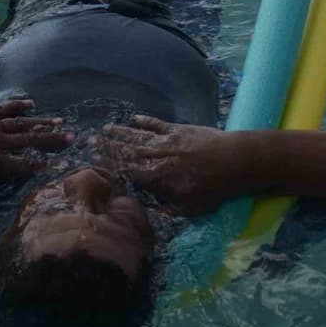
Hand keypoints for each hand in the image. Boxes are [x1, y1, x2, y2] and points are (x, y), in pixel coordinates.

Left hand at [0, 100, 69, 201]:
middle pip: (28, 142)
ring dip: (40, 123)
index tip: (60, 166)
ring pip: (19, 125)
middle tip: (71, 139)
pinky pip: (1, 109)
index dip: (41, 166)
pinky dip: (17, 106)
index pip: (22, 167)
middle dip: (50, 141)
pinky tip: (31, 104)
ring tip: (59, 122)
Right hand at [91, 115, 239, 215]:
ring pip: (139, 136)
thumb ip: (168, 208)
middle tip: (91, 140)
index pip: (128, 170)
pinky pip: (158, 124)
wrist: (234, 160)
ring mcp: (167, 140)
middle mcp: (158, 156)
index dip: (110, 165)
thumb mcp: (191, 208)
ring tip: (105, 128)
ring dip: (121, 132)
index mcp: (158, 177)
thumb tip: (149, 209)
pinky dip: (146, 120)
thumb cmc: (214, 188)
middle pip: (128, 151)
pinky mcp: (179, 129)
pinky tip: (135, 117)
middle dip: (109, 146)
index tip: (95, 160)